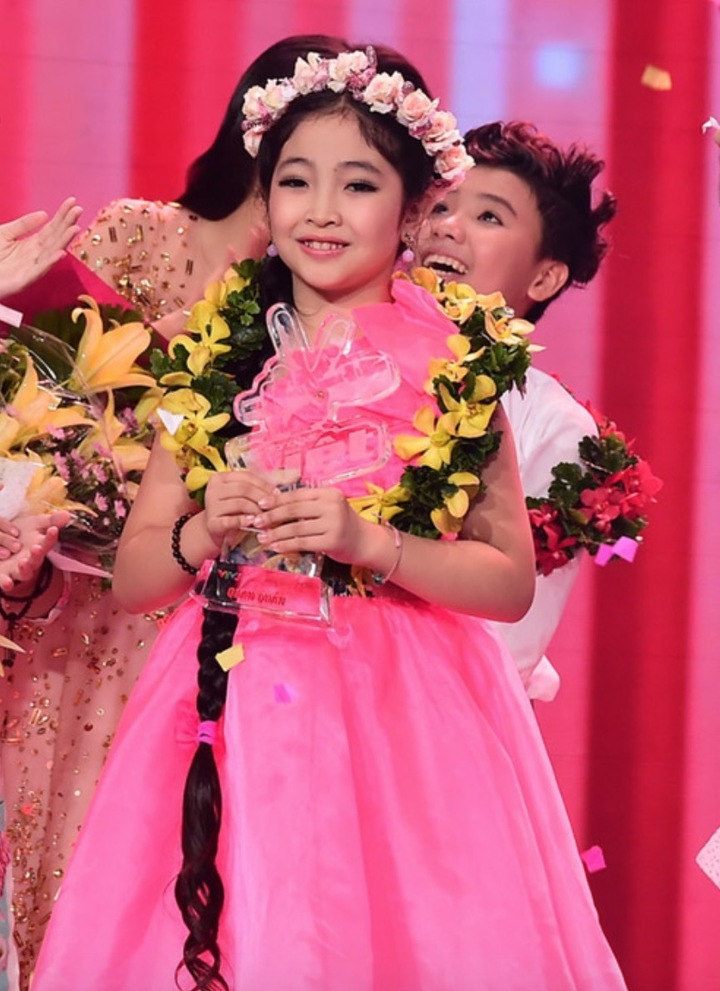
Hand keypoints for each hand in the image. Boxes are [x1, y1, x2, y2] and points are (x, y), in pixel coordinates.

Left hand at [0, 197, 81, 297]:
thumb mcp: (5, 233)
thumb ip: (23, 224)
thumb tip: (44, 214)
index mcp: (32, 244)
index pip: (52, 228)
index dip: (62, 215)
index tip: (72, 202)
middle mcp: (37, 255)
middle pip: (56, 238)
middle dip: (68, 224)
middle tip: (79, 210)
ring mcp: (32, 268)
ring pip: (52, 253)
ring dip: (64, 241)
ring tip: (75, 228)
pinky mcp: (24, 280)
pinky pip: (39, 270)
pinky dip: (50, 262)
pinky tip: (61, 253)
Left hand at [0, 511, 69, 591]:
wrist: (2, 541)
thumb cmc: (20, 534)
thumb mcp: (34, 524)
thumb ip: (50, 521)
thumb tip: (68, 515)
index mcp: (39, 548)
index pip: (47, 543)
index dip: (50, 538)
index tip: (53, 530)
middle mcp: (30, 561)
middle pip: (36, 561)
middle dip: (37, 555)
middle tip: (37, 547)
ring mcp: (17, 570)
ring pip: (24, 573)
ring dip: (25, 570)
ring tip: (23, 562)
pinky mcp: (3, 576)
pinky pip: (4, 582)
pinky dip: (6, 584)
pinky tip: (7, 583)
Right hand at [203, 469, 276, 550]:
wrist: (215, 531)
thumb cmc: (234, 510)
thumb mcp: (245, 496)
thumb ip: (263, 486)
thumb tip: (295, 474)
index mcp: (221, 477)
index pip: (246, 477)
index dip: (264, 485)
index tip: (278, 494)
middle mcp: (213, 488)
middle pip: (244, 489)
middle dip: (263, 499)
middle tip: (275, 508)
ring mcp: (211, 505)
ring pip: (240, 503)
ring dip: (258, 511)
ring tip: (268, 518)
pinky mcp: (212, 522)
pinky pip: (231, 520)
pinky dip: (244, 521)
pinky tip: (253, 523)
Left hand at [250, 486, 370, 564]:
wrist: (364, 541)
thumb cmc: (341, 523)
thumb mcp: (328, 507)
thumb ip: (307, 504)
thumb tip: (274, 505)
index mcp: (329, 493)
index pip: (297, 495)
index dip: (276, 499)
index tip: (260, 504)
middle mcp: (332, 506)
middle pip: (294, 509)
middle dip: (272, 516)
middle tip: (256, 521)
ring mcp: (333, 524)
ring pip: (296, 528)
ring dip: (276, 533)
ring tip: (262, 537)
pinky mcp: (332, 542)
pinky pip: (303, 543)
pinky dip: (286, 545)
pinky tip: (275, 547)